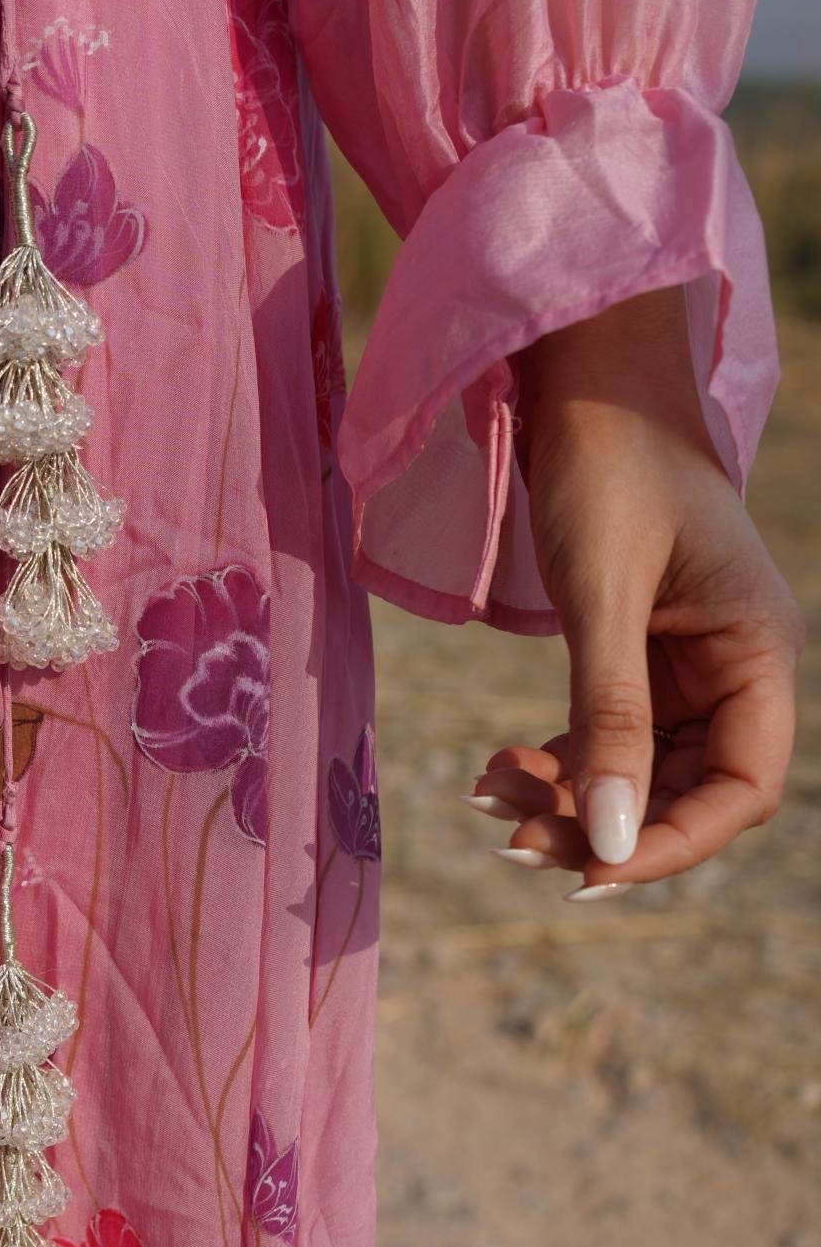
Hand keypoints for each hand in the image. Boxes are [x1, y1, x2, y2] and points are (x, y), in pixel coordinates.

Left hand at [467, 287, 803, 896]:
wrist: (581, 377)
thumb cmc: (605, 464)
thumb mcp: (601, 596)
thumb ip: (607, 717)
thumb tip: (606, 837)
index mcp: (759, 650)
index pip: (741, 787)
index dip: (672, 843)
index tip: (589, 869)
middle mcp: (736, 666)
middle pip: (685, 790)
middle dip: (600, 823)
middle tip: (510, 841)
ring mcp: (688, 664)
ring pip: (636, 770)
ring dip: (567, 796)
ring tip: (486, 798)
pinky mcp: (638, 654)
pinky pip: (605, 735)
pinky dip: (555, 759)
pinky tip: (495, 769)